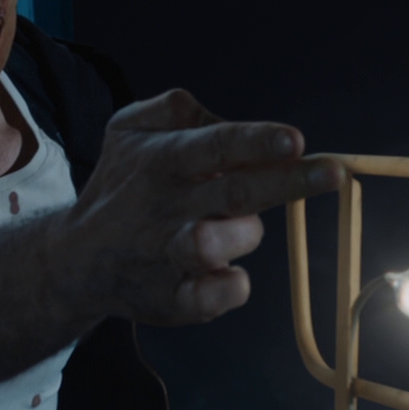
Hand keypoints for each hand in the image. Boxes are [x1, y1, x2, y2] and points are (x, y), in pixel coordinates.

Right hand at [54, 90, 340, 326]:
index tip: (296, 140)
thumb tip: (228, 118)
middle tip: (332, 174)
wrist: (76, 257)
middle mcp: (166, 206)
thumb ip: (176, 110)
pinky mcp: (171, 300)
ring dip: (241, 235)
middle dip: (287, 182)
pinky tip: (231, 277)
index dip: (257, 142)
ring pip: (212, 245)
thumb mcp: (128, 127)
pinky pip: (207, 300)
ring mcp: (167, 255)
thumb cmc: (122, 183)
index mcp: (162, 160)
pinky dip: (226, 290)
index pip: (216, 145)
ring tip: (237, 228)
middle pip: (233, 192)